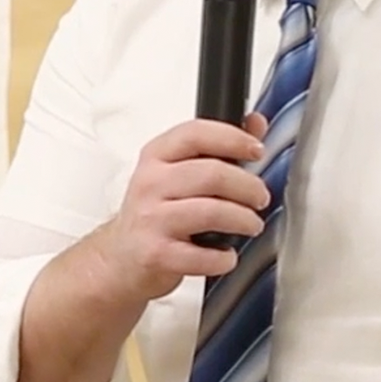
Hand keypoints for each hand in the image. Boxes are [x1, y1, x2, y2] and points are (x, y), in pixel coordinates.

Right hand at [87, 115, 271, 301]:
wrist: (121, 256)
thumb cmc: (155, 211)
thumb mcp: (177, 172)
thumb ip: (217, 147)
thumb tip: (255, 124)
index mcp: (156, 156)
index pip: (196, 134)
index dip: (233, 138)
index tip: (256, 150)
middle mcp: (150, 183)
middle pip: (212, 174)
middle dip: (248, 187)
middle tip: (260, 198)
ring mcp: (151, 219)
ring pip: (212, 212)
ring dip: (244, 220)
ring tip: (251, 225)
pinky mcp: (156, 254)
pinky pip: (202, 256)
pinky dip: (224, 257)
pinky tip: (227, 254)